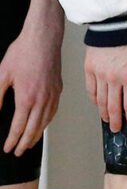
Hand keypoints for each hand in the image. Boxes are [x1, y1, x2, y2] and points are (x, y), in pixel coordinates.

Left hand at [0, 12, 62, 154]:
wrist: (44, 36)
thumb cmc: (24, 52)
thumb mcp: (2, 75)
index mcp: (27, 97)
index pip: (19, 127)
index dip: (12, 140)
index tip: (7, 148)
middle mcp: (43, 98)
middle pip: (34, 128)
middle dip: (25, 143)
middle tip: (18, 152)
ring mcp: (53, 92)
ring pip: (46, 121)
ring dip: (37, 135)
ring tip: (30, 143)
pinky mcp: (58, 86)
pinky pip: (54, 110)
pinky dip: (48, 121)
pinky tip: (43, 123)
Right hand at [84, 41, 126, 132]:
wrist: (115, 25)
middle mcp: (114, 80)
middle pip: (113, 107)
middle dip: (115, 121)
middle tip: (116, 129)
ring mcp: (100, 76)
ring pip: (101, 101)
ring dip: (104, 113)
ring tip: (107, 120)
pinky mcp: (89, 70)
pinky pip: (91, 90)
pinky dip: (94, 100)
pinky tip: (98, 104)